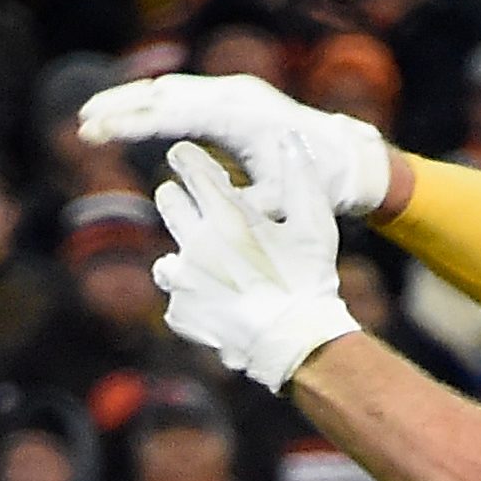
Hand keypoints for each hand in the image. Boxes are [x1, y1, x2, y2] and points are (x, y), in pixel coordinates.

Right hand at [76, 73, 395, 218]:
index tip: (98, 132)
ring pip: (171, 88)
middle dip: (121, 106)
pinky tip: (128, 114)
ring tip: (93, 116)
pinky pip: (185, 94)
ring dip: (132, 100)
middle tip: (83, 122)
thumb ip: (243, 206)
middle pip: (165, 92)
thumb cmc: (316, 183)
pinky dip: (153, 102)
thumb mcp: (280, 200)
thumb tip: (203, 215)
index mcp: (241, 116)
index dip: (132, 123)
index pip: (173, 114)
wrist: (346, 157)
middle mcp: (234, 94)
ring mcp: (233, 91)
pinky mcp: (232, 97)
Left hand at [148, 140, 360, 393]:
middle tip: (205, 212)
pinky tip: (217, 301)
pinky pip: (175, 296)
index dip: (188, 159)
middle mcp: (195, 241)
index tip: (191, 160)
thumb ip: (300, 176)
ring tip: (214, 267)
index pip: (186, 165)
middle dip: (180, 199)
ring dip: (185, 254)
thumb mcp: (315, 223)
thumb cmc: (309, 279)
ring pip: (165, 253)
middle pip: (166, 200)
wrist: (295, 343)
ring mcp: (183, 279)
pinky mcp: (179, 312)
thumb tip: (288, 137)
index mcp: (225, 213)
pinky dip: (191, 297)